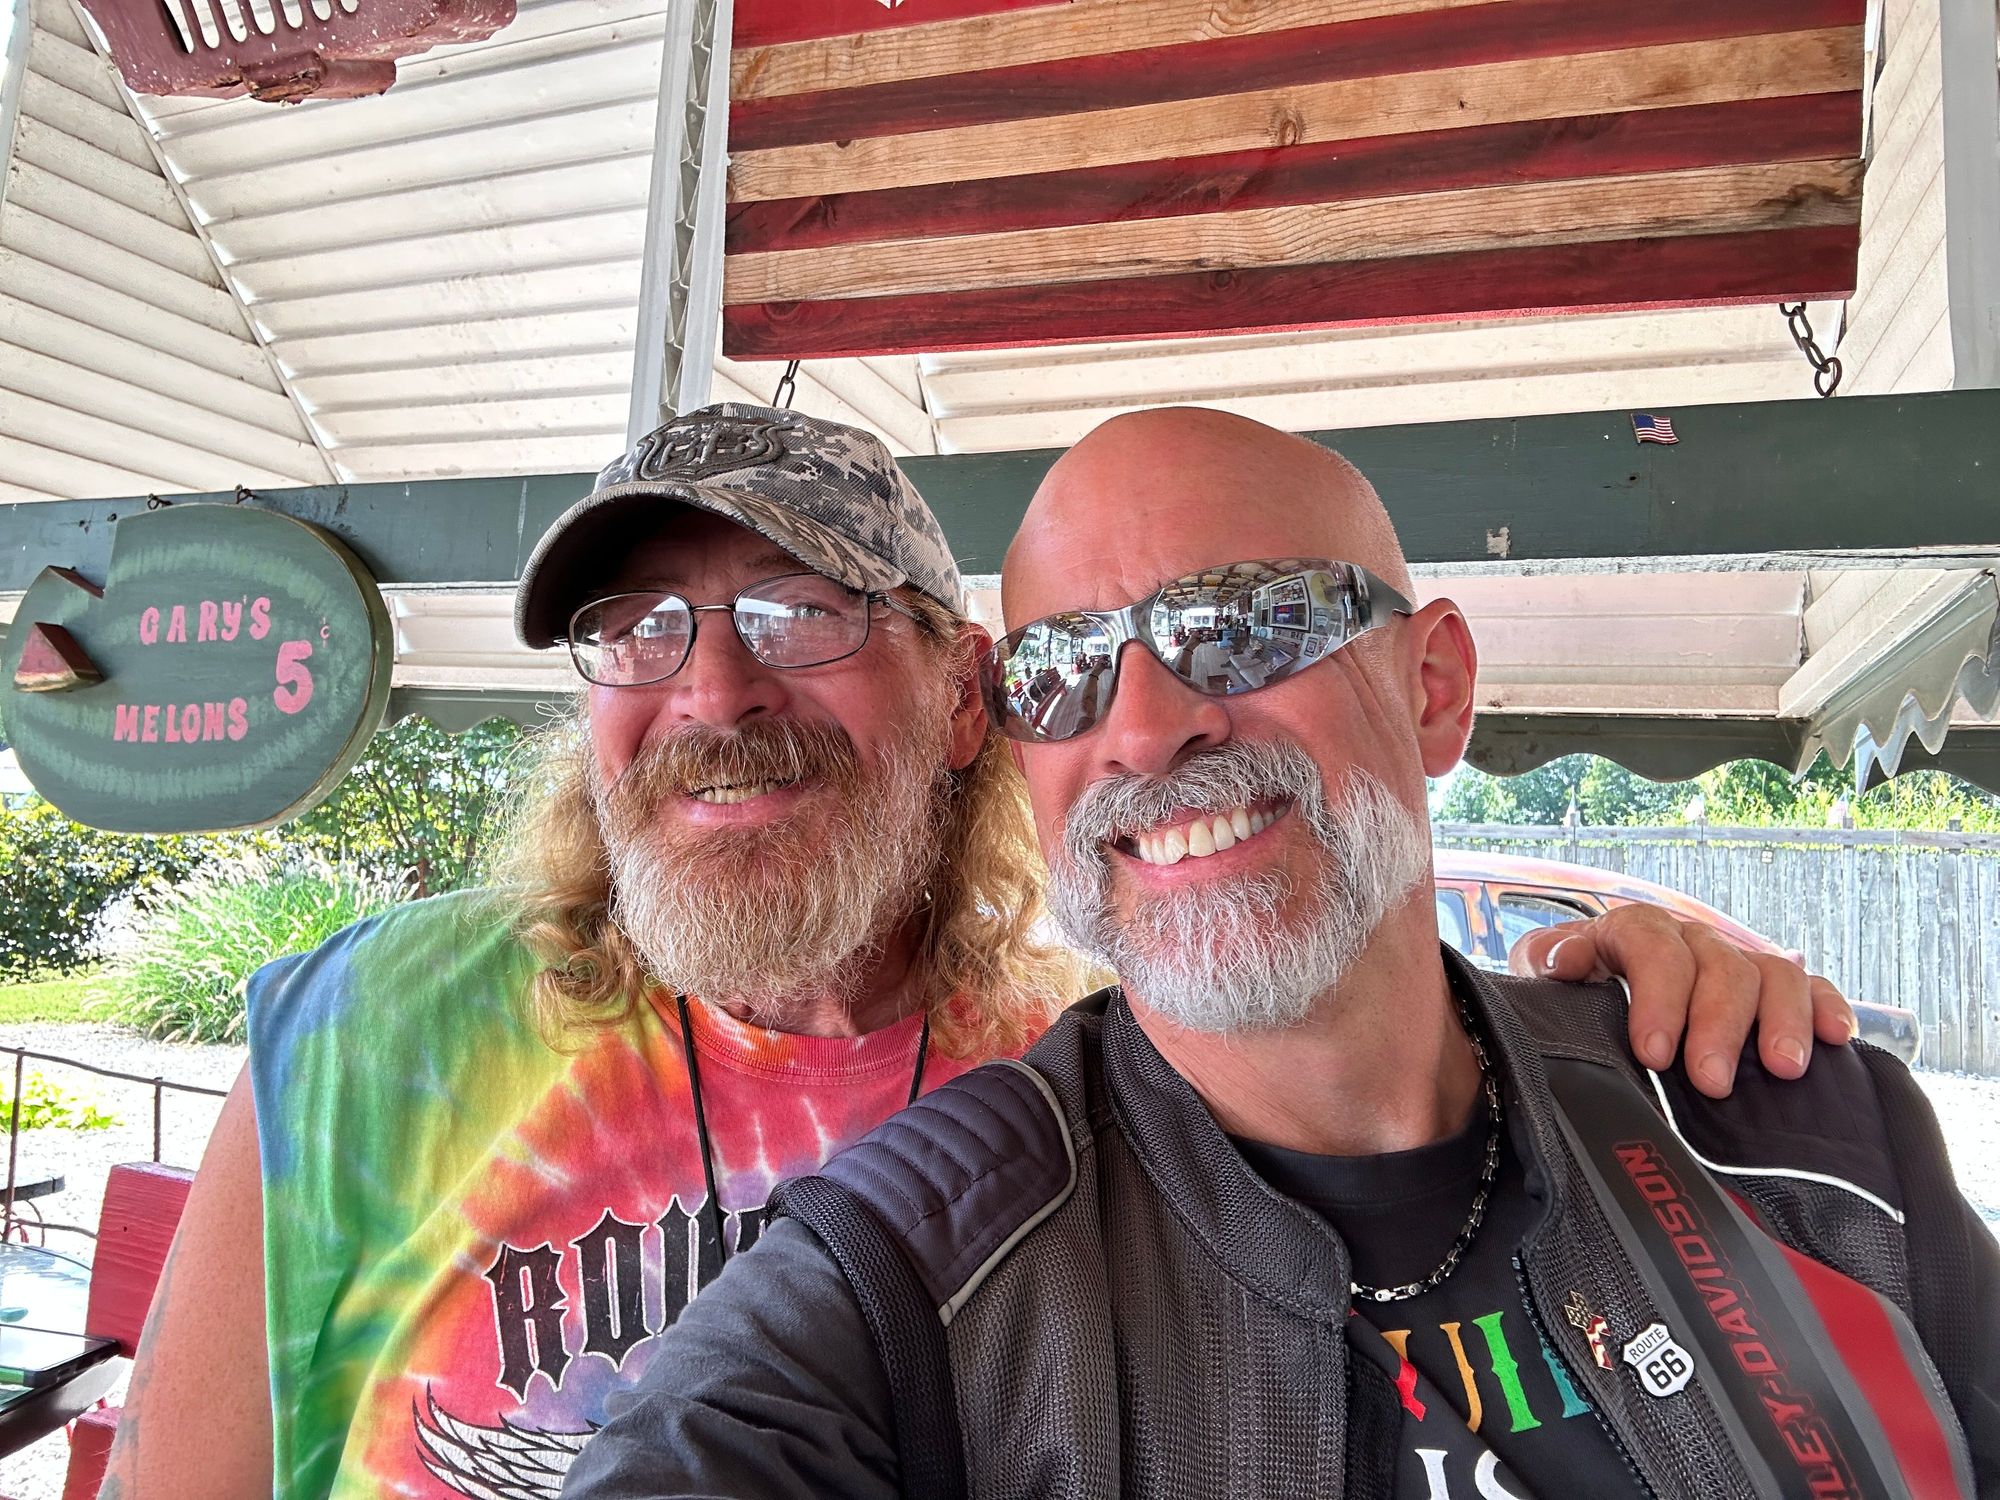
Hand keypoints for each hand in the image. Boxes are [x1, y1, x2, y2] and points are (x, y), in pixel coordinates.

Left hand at [1508, 904, 1856, 1098]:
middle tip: (1712, 1082)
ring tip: (1782, 1069)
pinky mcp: (1771, 992)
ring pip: (1772, 972)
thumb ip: (1547, 963)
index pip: (1651, 943)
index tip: (1653, 1052)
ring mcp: (1734, 963)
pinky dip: (1827, 1007)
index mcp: (1632, 932)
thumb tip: (1563, 961)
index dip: (1658, 995)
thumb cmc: (1570, 993)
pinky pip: (1811, 987)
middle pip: (1718, 965)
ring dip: (1781, 1020)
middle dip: (1718, 1025)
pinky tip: (1836, 1039)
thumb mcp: (1545, 976)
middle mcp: (1690, 941)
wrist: (1586, 1001)